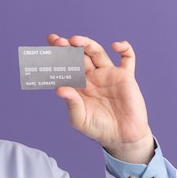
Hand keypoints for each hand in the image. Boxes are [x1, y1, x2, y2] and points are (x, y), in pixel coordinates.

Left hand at [47, 34, 154, 163]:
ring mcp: (109, 75)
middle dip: (68, 47)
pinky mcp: (125, 76)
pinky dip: (124, 48)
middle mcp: (92, 77)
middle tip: (57, 41)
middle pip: (79, 56)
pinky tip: (115, 46)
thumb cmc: (98, 129)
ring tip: (75, 40)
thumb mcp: (80, 119)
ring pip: (97, 53)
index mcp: (79, 86)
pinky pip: (128, 58)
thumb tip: (59, 89)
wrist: (122, 137)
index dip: (57, 57)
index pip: (66, 68)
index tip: (48, 48)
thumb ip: (71, 103)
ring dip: (87, 44)